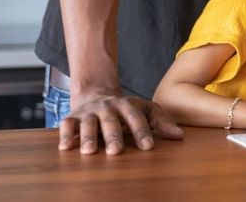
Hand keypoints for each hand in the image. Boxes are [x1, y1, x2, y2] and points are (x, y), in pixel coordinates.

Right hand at [58, 90, 183, 154]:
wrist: (96, 94)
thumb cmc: (125, 110)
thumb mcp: (145, 110)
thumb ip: (162, 121)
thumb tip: (180, 136)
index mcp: (127, 105)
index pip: (136, 118)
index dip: (142, 132)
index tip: (148, 147)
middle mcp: (108, 107)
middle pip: (111, 121)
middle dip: (113, 135)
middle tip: (115, 151)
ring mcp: (89, 112)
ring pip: (88, 123)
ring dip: (88, 136)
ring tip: (89, 151)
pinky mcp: (72, 117)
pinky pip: (66, 124)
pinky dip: (65, 135)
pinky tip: (65, 147)